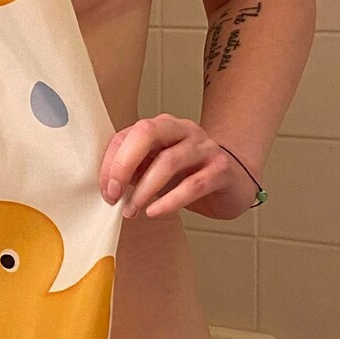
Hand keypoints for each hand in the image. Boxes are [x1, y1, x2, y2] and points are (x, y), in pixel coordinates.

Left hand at [99, 114, 261, 221]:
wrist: (234, 181)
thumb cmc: (190, 175)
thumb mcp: (157, 168)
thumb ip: (135, 170)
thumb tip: (107, 187)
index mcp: (163, 126)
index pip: (128, 134)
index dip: (111, 161)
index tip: (105, 189)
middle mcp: (183, 130)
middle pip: (147, 133)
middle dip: (123, 165)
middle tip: (114, 195)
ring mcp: (205, 147)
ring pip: (169, 161)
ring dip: (144, 190)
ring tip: (132, 211)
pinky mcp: (221, 170)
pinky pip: (193, 184)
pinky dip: (170, 200)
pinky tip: (155, 212)